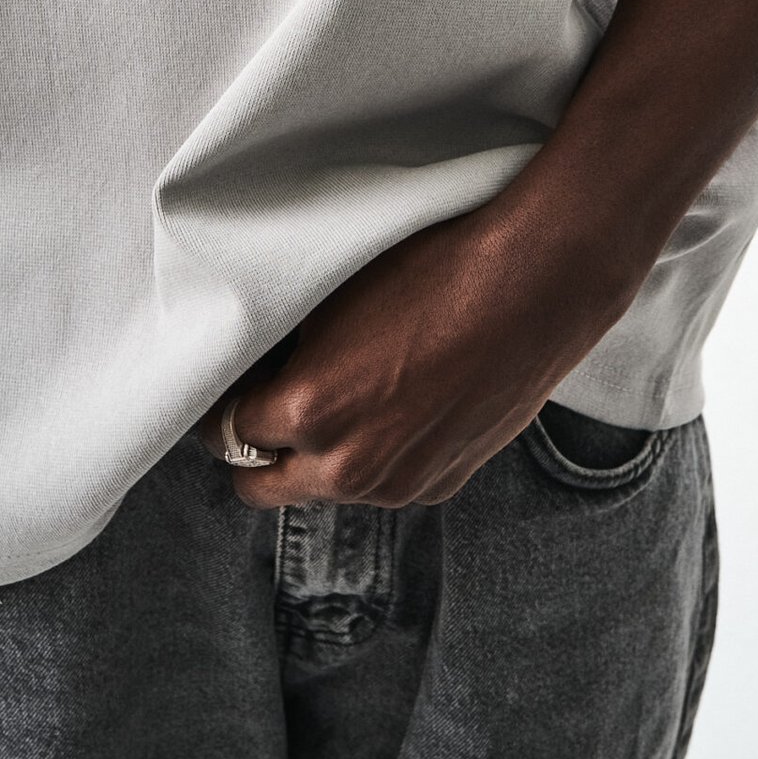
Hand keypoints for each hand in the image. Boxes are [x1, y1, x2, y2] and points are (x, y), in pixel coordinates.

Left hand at [200, 195, 630, 509]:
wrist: (534, 285)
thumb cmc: (435, 269)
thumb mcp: (332, 298)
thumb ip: (284, 349)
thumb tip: (260, 365)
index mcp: (309, 412)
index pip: (226, 431)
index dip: (224, 402)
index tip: (231, 383)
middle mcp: (349, 466)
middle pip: (258, 486)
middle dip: (255, 448)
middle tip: (267, 402)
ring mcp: (398, 484)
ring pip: (323, 489)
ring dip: (317, 457)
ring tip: (342, 395)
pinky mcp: (442, 484)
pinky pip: (382, 484)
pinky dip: (374, 457)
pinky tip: (398, 403)